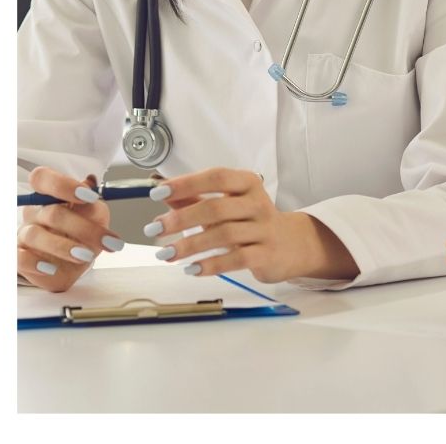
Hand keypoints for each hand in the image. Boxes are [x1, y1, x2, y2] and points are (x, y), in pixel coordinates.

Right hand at [17, 168, 124, 291]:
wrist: (76, 263)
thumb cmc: (84, 233)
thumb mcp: (95, 216)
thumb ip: (91, 203)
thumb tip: (90, 183)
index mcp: (50, 195)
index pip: (43, 178)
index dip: (63, 185)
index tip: (90, 196)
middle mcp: (34, 212)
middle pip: (51, 212)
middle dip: (83, 227)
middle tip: (106, 240)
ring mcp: (24, 234)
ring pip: (36, 235)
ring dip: (64, 246)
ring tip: (86, 255)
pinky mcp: (18, 257)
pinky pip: (20, 258)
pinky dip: (37, 263)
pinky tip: (52, 268)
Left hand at [146, 167, 357, 283]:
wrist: (291, 244)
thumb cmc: (253, 221)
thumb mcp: (229, 204)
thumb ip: (198, 198)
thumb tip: (164, 194)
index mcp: (248, 184)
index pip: (217, 177)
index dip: (187, 183)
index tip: (158, 192)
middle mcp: (258, 203)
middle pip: (217, 207)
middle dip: (181, 218)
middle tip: (154, 229)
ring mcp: (264, 229)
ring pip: (224, 235)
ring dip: (190, 245)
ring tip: (165, 254)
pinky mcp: (266, 254)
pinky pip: (236, 259)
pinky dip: (211, 264)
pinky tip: (191, 268)